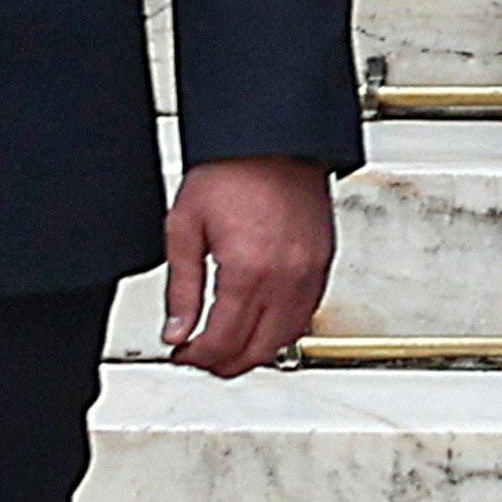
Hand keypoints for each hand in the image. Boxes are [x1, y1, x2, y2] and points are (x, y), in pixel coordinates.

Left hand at [161, 157, 336, 376]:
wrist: (274, 138)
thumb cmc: (231, 170)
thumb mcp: (185, 227)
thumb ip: (182, 289)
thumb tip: (177, 331)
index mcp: (248, 270)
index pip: (223, 342)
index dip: (196, 358)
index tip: (181, 353)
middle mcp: (286, 277)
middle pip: (257, 351)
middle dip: (224, 363)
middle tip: (200, 358)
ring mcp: (310, 272)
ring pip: (286, 340)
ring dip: (255, 352)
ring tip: (228, 346)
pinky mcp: (323, 263)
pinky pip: (306, 316)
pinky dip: (282, 331)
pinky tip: (261, 325)